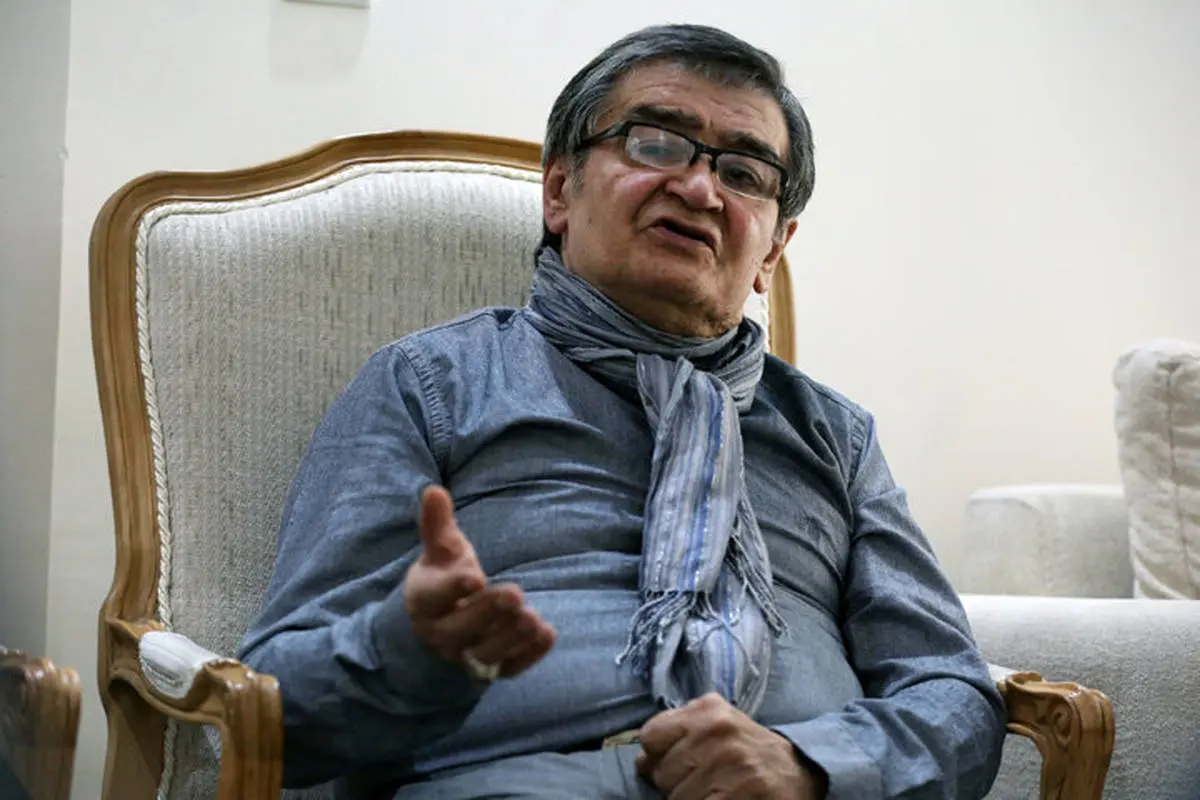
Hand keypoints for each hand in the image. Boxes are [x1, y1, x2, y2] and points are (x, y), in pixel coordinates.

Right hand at [403, 485, 555, 678]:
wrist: (439, 627)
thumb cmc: (443, 579)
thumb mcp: (439, 553)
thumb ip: (438, 525)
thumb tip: (434, 490)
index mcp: (425, 601)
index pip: (433, 598)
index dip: (453, 589)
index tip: (475, 576)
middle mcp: (441, 633)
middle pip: (461, 630)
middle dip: (488, 612)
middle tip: (514, 594)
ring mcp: (465, 655)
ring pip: (486, 654)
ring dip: (511, 636)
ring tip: (532, 617)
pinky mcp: (491, 670)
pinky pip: (509, 669)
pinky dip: (529, 655)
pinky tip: (547, 633)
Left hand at [636, 693, 825, 799]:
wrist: (799, 770)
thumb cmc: (747, 749)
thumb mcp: (715, 727)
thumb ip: (678, 734)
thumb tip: (640, 762)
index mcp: (706, 709)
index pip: (650, 736)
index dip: (657, 757)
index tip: (675, 764)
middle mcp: (717, 730)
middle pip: (662, 772)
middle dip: (674, 784)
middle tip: (703, 781)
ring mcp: (730, 763)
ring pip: (677, 797)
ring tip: (715, 792)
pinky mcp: (743, 792)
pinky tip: (722, 799)